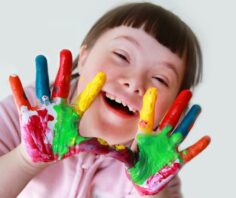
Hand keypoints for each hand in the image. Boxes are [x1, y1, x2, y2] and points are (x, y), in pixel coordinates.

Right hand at [9, 49, 134, 164]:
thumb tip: (122, 151)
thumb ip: (97, 145)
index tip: (102, 75)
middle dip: (64, 69)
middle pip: (62, 85)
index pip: (85, 99)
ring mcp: (44, 109)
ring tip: (40, 57)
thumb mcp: (81, 145)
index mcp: (73, 114)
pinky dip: (17, 90)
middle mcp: (59, 107)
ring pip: (43, 88)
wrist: (44, 152)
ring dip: (41, 74)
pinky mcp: (29, 115)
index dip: (93, 88)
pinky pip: (22, 100)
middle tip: (66, 51)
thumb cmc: (63, 146)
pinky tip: (13, 77)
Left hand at [127, 88, 210, 194]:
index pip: (148, 118)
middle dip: (179, 106)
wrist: (145, 180)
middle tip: (187, 91)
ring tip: (198, 107)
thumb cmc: (135, 166)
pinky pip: (190, 152)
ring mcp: (170, 148)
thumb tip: (100, 147)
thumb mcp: (127, 159)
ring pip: (182, 131)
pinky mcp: (177, 160)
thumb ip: (118, 154)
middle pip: (171, 119)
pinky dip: (198, 147)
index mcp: (146, 136)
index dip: (150, 105)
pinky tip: (207, 138)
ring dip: (190, 120)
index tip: (152, 90)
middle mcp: (160, 138)